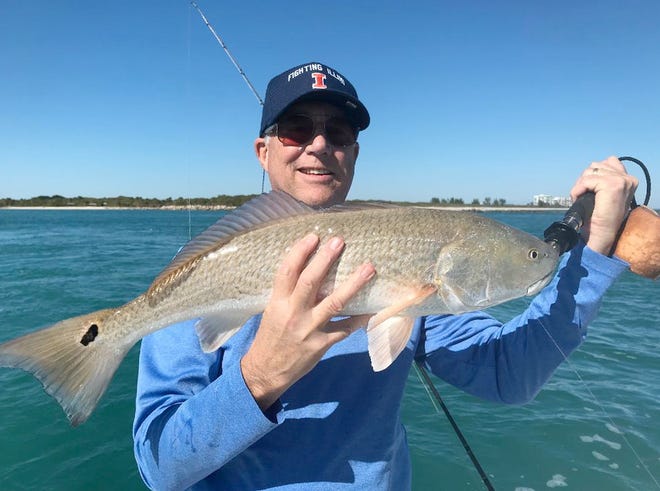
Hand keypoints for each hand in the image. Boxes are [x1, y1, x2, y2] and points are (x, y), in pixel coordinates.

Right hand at [240, 233, 375, 410]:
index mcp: (277, 303)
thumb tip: (311, 268)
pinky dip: (360, 317)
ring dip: (353, 284)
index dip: (299, 252)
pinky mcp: (321, 344)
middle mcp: (293, 314)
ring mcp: (309, 330)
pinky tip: (373, 307)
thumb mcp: (273, 311)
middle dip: (325, 260)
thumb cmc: (271, 336)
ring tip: (368, 268)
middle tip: (339, 241)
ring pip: (334, 303)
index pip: (287, 272)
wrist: (266, 370)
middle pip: (310, 282)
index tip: (313, 236)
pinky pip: (346, 328)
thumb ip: (289, 293)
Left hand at [570, 156, 637, 254]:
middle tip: (584, 196)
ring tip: (583, 198)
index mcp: (628, 179)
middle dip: (585, 179)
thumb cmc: (600, 217)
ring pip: (590, 171)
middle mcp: (628, 178)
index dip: (592, 175)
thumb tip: (592, 168)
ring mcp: (622, 181)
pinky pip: (587, 180)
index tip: (590, 191)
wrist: (601, 235)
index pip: (608, 162)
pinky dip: (578, 189)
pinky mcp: (612, 185)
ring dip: (581, 185)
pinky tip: (579, 199)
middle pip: (596, 165)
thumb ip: (604, 178)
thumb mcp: (604, 194)